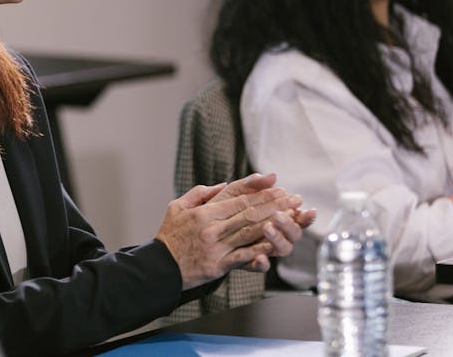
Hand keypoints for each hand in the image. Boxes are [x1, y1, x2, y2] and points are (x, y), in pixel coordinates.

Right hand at [155, 181, 302, 288]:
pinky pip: (243, 256)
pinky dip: (260, 250)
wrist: (160, 267)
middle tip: (292, 198)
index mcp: (203, 212)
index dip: (261, 192)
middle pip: (248, 213)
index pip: (238, 198)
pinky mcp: (217, 265)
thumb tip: (222, 185)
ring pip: (249, 232)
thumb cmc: (169, 237)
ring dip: (273, 223)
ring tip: (291, 217)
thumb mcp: (177, 207)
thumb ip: (199, 193)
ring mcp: (215, 247)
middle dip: (274, 204)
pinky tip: (275, 245)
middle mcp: (211, 227)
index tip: (278, 186)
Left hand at [207, 173, 314, 270]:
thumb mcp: (231, 194)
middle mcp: (271, 235)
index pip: (294, 215)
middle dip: (290, 223)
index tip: (300, 203)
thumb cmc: (214, 211)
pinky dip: (262, 263)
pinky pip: (260, 266)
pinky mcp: (247, 262)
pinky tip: (261, 258)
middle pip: (293, 233)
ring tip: (268, 228)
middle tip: (282, 215)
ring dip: (279, 239)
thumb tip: (272, 176)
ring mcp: (261, 249)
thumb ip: (250, 185)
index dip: (302, 212)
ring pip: (282, 249)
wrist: (193, 234)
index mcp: (272, 218)